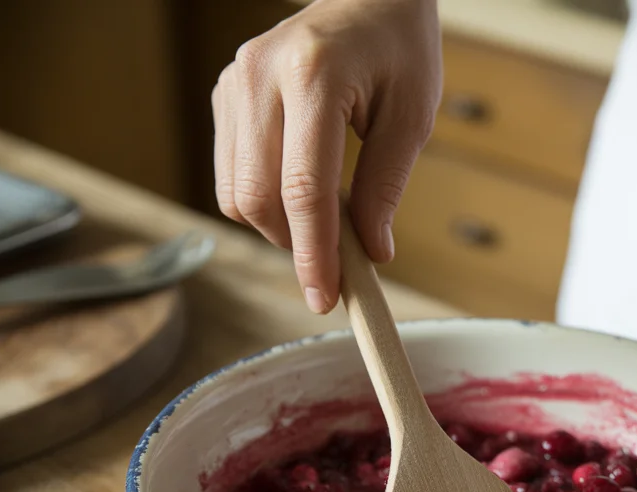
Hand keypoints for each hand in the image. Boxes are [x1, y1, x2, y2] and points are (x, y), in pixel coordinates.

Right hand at [212, 0, 440, 312]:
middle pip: (257, 196)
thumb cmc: (398, 48)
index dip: (313, 253)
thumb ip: (385, 187)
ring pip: (235, 192)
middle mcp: (260, 75)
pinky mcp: (224, 92)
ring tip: (323, 220)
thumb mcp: (412, 117)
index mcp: (313, 76)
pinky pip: (229, 172)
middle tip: (334, 265)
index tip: (325, 296)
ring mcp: (234, 82)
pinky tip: (298, 190)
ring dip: (277, 226)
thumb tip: (371, 253)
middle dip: (293, 245)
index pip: (304, 188)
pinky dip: (262, 199)